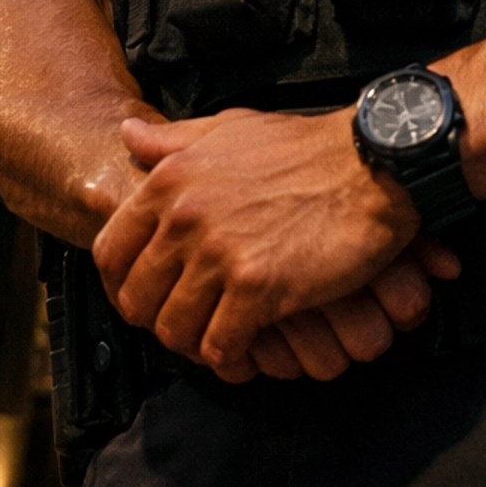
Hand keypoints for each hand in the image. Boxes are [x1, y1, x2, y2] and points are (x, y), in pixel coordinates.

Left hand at [93, 108, 460, 381]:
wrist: (375, 164)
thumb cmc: (309, 148)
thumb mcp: (232, 128)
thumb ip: (174, 140)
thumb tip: (127, 136)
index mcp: (171, 180)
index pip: (111, 251)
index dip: (122, 285)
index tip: (146, 297)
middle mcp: (184, 217)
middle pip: (138, 299)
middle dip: (159, 320)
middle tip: (188, 324)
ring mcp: (219, 254)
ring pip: (176, 329)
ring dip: (196, 343)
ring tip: (219, 340)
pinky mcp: (258, 287)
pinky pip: (221, 346)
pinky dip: (232, 358)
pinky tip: (248, 350)